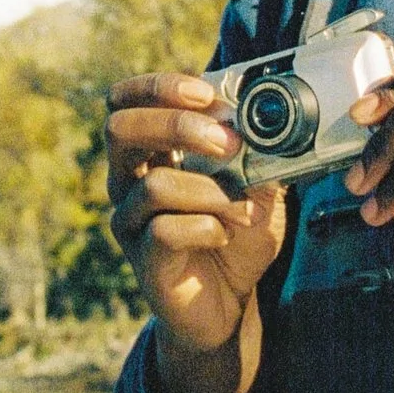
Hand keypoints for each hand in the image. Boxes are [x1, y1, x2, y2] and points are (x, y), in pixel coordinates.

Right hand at [105, 72, 286, 392]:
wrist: (231, 305)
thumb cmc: (237, 235)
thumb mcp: (256, 184)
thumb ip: (258, 151)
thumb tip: (274, 116)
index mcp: (149, 153)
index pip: (125, 101)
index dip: (158, 87)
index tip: (205, 93)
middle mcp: (127, 182)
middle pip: (119, 130)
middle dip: (176, 126)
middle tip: (227, 142)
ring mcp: (130, 223)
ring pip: (153, 186)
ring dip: (210, 191)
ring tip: (242, 206)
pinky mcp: (144, 261)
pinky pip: (164, 232)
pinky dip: (206, 227)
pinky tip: (224, 236)